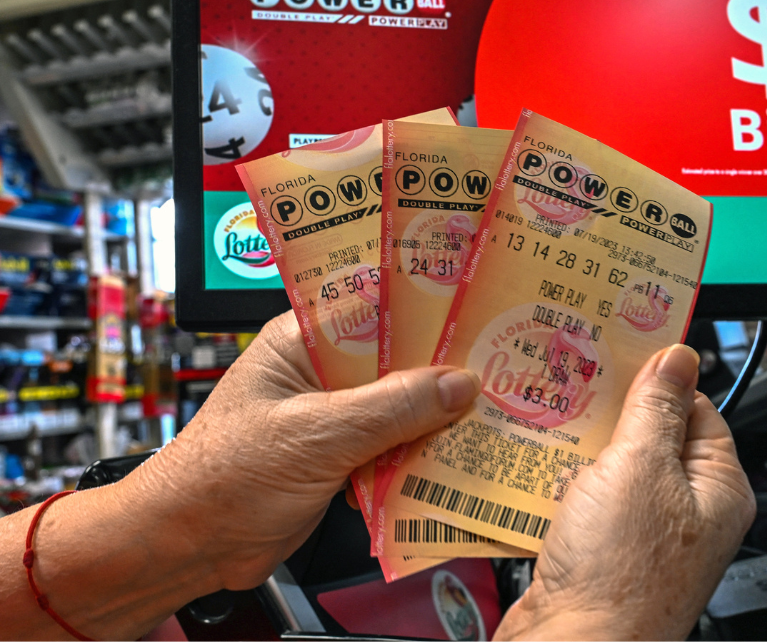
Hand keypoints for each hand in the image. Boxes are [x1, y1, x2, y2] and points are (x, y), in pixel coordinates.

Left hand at [125, 311, 480, 591]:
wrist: (183, 548)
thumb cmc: (220, 479)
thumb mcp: (315, 436)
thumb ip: (390, 408)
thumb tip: (457, 384)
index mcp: (302, 340)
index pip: (376, 304)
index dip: (427, 306)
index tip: (477, 310)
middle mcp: (321, 371)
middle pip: (397, 358)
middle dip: (442, 370)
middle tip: (498, 370)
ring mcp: (332, 415)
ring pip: (400, 405)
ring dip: (435, 418)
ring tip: (487, 417)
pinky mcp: (340, 456)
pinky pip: (393, 446)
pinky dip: (418, 456)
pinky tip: (451, 461)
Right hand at [495, 345, 755, 640]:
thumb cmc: (620, 575)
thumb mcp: (640, 465)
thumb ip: (657, 406)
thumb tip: (678, 357)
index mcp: (717, 488)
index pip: (697, 409)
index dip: (659, 382)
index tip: (623, 357)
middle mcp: (686, 513)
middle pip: (651, 437)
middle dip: (613, 416)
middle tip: (580, 389)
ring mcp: (643, 535)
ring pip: (612, 469)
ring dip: (582, 451)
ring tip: (555, 431)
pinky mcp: (603, 552)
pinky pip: (585, 502)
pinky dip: (563, 485)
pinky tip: (539, 475)